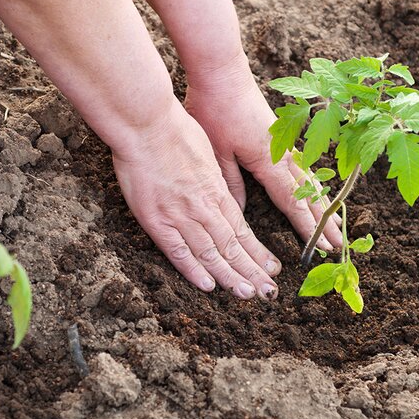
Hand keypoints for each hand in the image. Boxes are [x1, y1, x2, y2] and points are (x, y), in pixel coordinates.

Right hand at [112, 104, 281, 299]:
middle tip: (269, 292)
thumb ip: (214, 179)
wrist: (146, 124)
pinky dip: (194, 270)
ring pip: (211, 253)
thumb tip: (222, 193)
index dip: (258, 252)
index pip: (242, 229)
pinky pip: (178, 251)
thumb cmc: (174, 130)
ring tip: (248, 295)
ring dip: (231, 276)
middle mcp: (203, 207)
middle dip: (252, 271)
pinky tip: (209, 286)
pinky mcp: (156, 219)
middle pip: (232, 246)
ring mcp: (180, 215)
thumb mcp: (207, 152)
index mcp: (216, 190)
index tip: (272, 268)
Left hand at [184, 55, 343, 250]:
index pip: (292, 201)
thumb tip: (239, 216)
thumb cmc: (214, 108)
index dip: (307, 227)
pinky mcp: (281, 135)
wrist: (221, 71)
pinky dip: (314, 184)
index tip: (320, 248)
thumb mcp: (216, 151)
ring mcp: (285, 143)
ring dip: (323, 204)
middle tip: (339, 245)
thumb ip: (231, 184)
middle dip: (324, 221)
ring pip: (310, 180)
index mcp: (268, 161)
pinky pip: (303, 166)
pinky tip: (317, 191)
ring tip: (335, 224)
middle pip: (309, 194)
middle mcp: (283, 154)